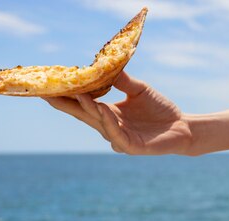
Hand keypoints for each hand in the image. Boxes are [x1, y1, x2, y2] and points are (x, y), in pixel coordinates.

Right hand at [44, 72, 192, 154]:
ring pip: (99, 123)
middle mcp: (109, 126)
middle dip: (65, 103)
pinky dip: (109, 122)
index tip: (46, 85)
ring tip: (80, 95)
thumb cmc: (160, 109)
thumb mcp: (139, 89)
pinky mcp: (132, 147)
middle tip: (47, 92)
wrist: (182, 126)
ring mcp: (119, 138)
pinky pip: (117, 134)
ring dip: (89, 109)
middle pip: (83, 114)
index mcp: (108, 113)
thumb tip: (104, 64)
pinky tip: (103, 109)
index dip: (65, 95)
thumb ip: (123, 80)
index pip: (82, 104)